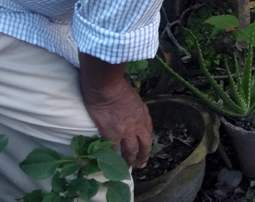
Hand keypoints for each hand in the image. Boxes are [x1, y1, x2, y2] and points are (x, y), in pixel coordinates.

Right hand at [79, 53, 152, 167]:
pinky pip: (114, 150)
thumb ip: (136, 110)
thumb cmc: (119, 88)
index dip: (146, 142)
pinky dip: (114, 157)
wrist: (106, 89)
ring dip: (129, 160)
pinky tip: (112, 162)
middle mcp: (138, 126)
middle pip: (144, 145)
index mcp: (144, 116)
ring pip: (130, 151)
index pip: (148, 132)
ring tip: (127, 167)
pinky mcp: (111, 135)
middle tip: (141, 164)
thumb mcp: (135, 99)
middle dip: (143, 156)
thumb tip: (132, 116)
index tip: (144, 147)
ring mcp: (125, 132)